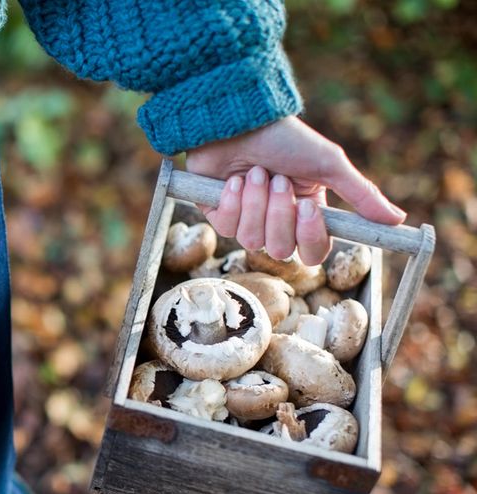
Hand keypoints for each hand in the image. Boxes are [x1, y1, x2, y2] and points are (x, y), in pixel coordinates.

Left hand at [184, 116, 405, 265]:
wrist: (239, 120)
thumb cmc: (285, 138)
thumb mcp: (329, 163)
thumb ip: (361, 194)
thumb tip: (398, 220)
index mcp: (307, 214)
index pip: (314, 252)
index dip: (311, 237)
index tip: (309, 208)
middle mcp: (277, 221)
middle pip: (280, 250)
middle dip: (279, 213)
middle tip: (278, 179)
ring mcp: (245, 220)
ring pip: (251, 241)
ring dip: (256, 202)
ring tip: (255, 172)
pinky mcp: (217, 214)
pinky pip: (226, 226)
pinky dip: (232, 199)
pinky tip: (231, 179)